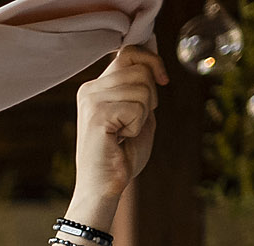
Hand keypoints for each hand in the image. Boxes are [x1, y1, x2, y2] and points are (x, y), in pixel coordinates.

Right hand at [68, 47, 165, 230]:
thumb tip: (155, 64)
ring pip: (142, 89)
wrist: (104, 186)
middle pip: (140, 70)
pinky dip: (137, 126)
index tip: (163, 80)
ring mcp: (91, 100)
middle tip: (133, 122)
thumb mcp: (140, 113)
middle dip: (150, 97)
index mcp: (97, 87)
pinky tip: (120, 139)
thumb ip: (145, 88)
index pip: (129, 52)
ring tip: (124, 132)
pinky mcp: (96, 115)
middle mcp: (89, 89)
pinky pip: (137, 107)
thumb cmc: (122, 155)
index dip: (152, 61)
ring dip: (143, 114)